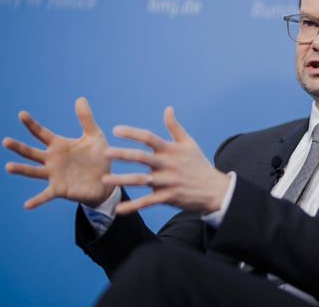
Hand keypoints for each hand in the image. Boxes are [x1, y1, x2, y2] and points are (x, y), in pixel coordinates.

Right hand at [3, 97, 113, 208]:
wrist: (107, 181)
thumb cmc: (99, 157)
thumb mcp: (95, 136)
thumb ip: (86, 119)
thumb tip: (79, 98)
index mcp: (59, 145)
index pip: (42, 133)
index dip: (32, 124)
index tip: (21, 114)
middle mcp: (52, 160)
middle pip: (32, 152)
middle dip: (19, 147)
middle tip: (6, 141)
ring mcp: (54, 175)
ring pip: (34, 172)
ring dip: (21, 170)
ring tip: (8, 167)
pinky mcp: (60, 189)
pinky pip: (46, 195)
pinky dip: (36, 200)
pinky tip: (26, 205)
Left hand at [102, 107, 229, 214]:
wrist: (214, 189)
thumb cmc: (199, 164)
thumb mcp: (189, 143)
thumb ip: (175, 127)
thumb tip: (168, 109)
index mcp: (171, 150)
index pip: (149, 138)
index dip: (132, 133)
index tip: (115, 130)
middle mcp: (167, 164)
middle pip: (142, 157)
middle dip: (122, 154)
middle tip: (104, 152)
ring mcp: (167, 182)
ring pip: (140, 181)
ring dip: (121, 180)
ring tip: (104, 179)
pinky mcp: (168, 197)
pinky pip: (147, 203)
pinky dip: (133, 207)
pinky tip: (118, 210)